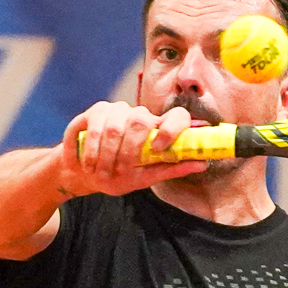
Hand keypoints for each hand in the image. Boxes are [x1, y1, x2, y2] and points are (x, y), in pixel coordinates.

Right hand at [59, 101, 207, 196]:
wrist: (83, 173)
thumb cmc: (119, 175)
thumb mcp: (147, 178)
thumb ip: (173, 169)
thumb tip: (204, 164)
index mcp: (159, 130)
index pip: (178, 116)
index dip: (172, 129)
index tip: (159, 148)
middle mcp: (141, 115)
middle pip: (141, 119)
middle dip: (129, 151)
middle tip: (119, 171)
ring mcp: (118, 110)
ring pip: (115, 125)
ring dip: (106, 155)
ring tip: (100, 173)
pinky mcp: (96, 111)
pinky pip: (94, 125)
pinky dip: (90, 149)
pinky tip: (87, 163)